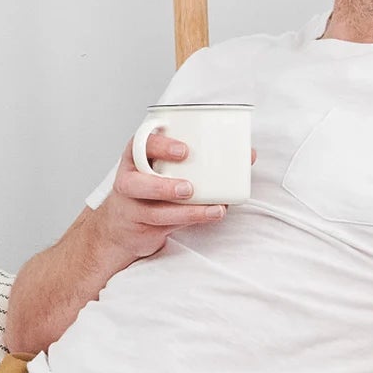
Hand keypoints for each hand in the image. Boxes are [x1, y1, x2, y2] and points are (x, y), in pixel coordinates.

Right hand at [91, 131, 227, 265]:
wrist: (124, 225)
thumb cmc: (153, 188)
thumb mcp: (168, 167)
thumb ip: (199, 159)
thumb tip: (248, 155)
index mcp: (136, 157)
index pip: (140, 144)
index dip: (160, 146)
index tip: (184, 150)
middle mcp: (128, 180)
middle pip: (136, 182)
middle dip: (163, 186)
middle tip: (189, 187)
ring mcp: (132, 207)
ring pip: (153, 210)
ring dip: (184, 211)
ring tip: (212, 209)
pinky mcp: (141, 227)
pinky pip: (165, 226)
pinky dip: (191, 221)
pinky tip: (209, 216)